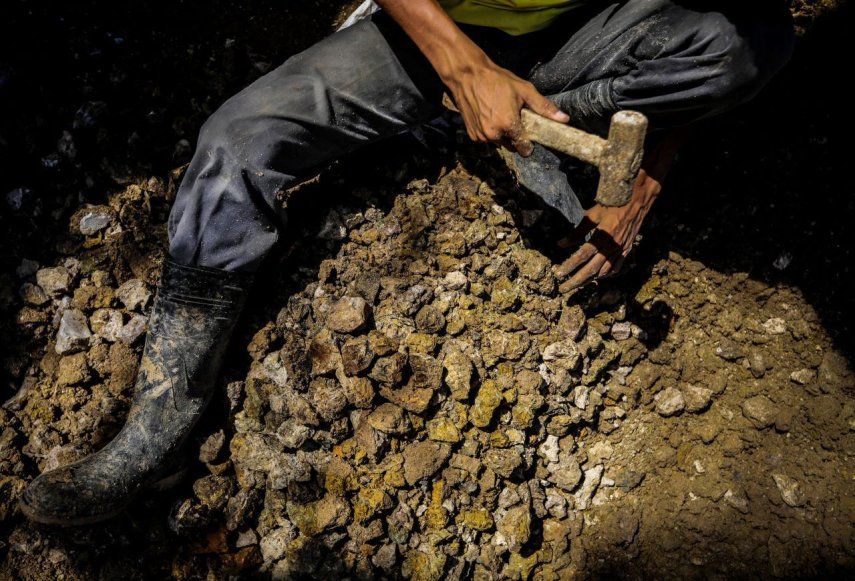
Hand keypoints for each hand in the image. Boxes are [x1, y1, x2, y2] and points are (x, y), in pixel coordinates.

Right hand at [444, 56, 568, 155]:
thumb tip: (564, 119)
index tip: (529, 135)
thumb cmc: (497, 80)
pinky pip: (486, 140)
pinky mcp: (472, 135)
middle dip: (515, 136)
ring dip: (502, 134)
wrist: (467, 75)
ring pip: (499, 143)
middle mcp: (494, 134)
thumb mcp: (524, 90)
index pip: (524, 149)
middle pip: (512, 146)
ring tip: (500, 114)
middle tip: (513, 117)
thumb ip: (544, 107)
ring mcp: (481, 136)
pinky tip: (488, 115)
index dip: (528, 143)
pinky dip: (490, 132)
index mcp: (508, 125)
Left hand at [554, 133, 681, 291]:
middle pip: (591, 270)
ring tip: (578, 284)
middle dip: (576, 280)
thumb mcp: (592, 214)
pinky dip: (607, 274)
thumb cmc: (612, 203)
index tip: (558, 274)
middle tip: (564, 288)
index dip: (569, 266)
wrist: (638, 199)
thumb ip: (576, 231)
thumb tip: (560, 244)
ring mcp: (621, 250)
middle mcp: (612, 247)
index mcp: (602, 237)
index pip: (582, 256)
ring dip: (590, 280)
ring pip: (604, 271)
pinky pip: (617, 267)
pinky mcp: (627, 250)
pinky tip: (599, 277)